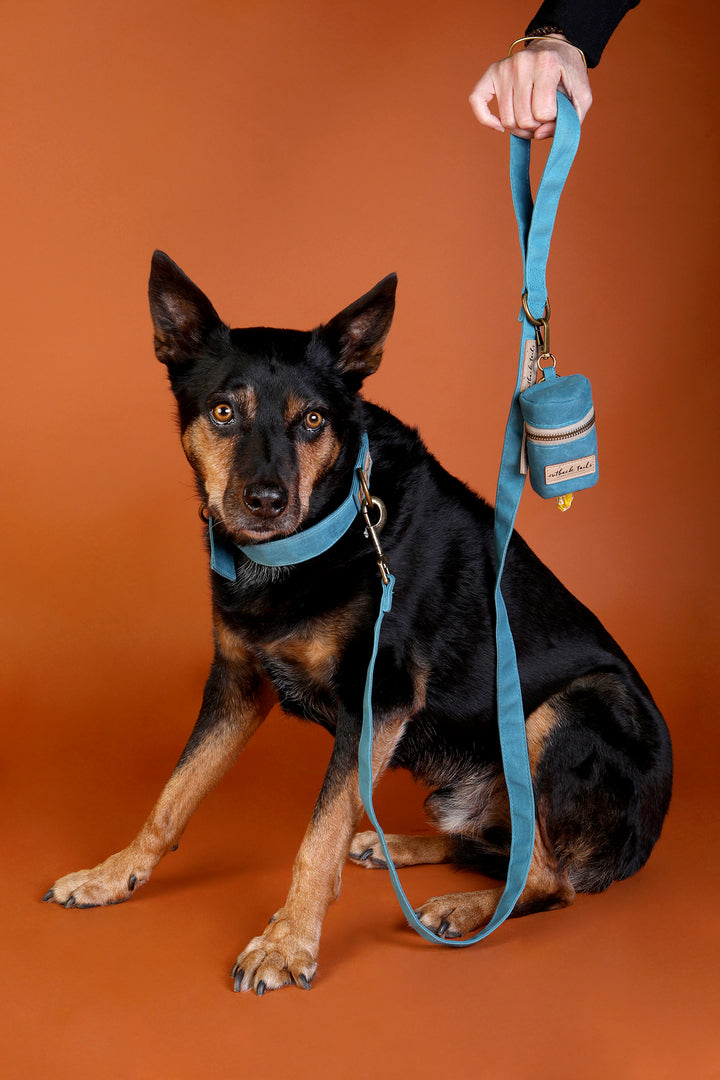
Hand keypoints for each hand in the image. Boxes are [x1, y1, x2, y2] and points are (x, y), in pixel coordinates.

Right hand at [469, 36, 591, 138]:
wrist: (555, 49)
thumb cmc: (568, 75)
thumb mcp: (582, 97)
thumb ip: (569, 121)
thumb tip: (538, 134)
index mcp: (547, 63)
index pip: (543, 113)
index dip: (551, 120)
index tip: (556, 110)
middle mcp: (522, 63)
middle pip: (522, 119)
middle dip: (534, 126)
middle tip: (542, 118)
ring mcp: (504, 67)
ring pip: (506, 119)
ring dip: (518, 127)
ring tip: (529, 118)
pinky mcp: (492, 72)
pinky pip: (477, 101)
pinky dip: (486, 120)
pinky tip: (500, 126)